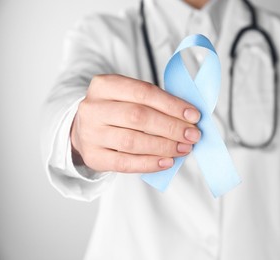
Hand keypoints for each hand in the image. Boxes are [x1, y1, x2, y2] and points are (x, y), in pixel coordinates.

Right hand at [70, 74, 200, 172]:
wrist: (85, 129)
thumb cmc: (117, 111)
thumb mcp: (129, 97)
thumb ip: (155, 103)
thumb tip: (189, 118)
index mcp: (105, 85)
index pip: (144, 92)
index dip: (171, 105)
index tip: (194, 116)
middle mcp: (93, 108)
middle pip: (138, 117)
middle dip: (171, 127)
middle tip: (192, 135)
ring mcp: (90, 133)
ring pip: (132, 141)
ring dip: (164, 146)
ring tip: (184, 148)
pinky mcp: (93, 156)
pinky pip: (125, 163)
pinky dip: (149, 163)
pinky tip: (167, 162)